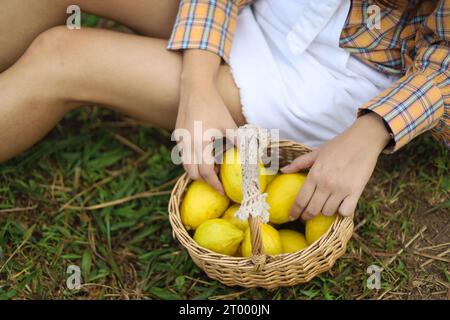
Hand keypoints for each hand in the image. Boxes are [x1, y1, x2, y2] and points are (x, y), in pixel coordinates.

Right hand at [175, 50, 236, 193]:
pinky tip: (204, 156)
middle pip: (192, 173)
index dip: (214, 184)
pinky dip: (192, 161)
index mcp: (200, 143)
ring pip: (185, 165)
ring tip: (212, 169)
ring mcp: (180, 140)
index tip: (223, 191)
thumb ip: (238, 141)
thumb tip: (252, 157)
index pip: (205, 171)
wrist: (195, 87)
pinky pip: (183, 155)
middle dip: (203, 180)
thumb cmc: (214, 105)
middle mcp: (187, 144)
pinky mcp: (178, 136)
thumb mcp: (229, 123)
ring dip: (197, 171)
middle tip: (217, 182)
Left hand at [282, 112, 391, 219]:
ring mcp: (341, 189)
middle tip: (306, 217)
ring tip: (325, 207)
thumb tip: (283, 170)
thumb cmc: (338, 145)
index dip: (295, 211)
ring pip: (328, 212)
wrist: (363, 140)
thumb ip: (299, 163)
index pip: (300, 200)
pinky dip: (342, 212)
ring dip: (325, 212)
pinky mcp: (355, 192)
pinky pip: (346, 211)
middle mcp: (325, 184)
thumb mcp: (316, 152)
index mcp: (314, 175)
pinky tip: (341, 206)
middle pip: (312, 210)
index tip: (292, 216)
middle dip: (307, 216)